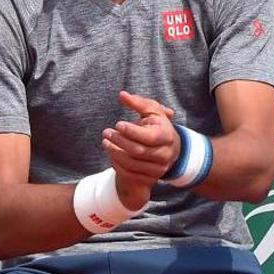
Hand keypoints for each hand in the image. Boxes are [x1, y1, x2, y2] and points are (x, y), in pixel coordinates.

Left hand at [101, 91, 180, 210]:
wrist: (167, 151)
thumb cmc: (156, 126)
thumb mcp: (152, 112)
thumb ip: (138, 102)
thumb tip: (122, 95)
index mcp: (167, 137)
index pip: (149, 137)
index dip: (132, 131)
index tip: (118, 124)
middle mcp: (165, 155)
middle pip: (138, 151)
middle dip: (120, 141)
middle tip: (106, 132)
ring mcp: (157, 169)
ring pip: (131, 163)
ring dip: (114, 152)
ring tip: (105, 141)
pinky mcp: (149, 179)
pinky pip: (129, 173)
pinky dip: (116, 163)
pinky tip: (111, 152)